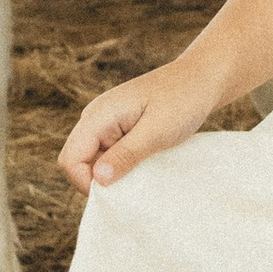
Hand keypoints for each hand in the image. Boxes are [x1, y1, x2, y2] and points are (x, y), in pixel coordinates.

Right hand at [58, 63, 212, 193]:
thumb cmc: (182, 100)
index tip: (117, 192)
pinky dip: (122, 167)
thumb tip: (98, 180)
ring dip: (112, 175)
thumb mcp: (157, 131)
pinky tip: (144, 168)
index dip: (85, 182)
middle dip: (97, 181)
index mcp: (98, 115)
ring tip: (141, 176)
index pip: (70, 159)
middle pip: (77, 162)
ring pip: (94, 161)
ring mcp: (107, 124)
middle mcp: (96, 119)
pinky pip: (109, 155)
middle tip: (132, 187)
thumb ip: (126, 154)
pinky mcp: (120, 130)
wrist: (202, 79)